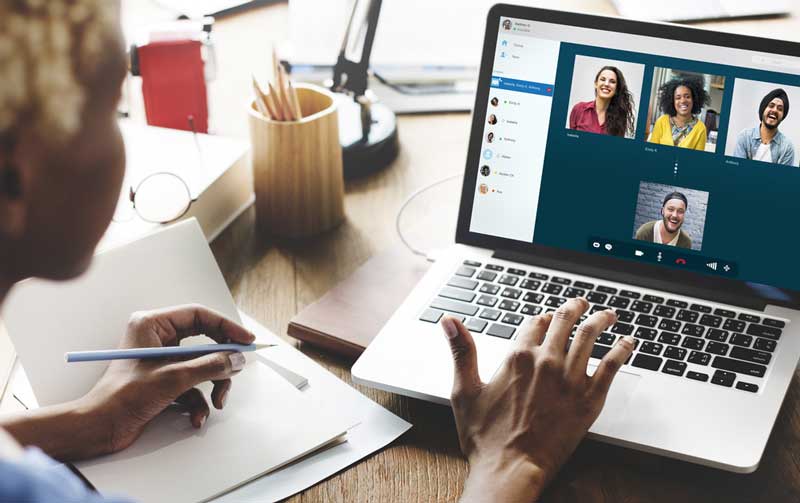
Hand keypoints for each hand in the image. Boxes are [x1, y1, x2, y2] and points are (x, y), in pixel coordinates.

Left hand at [82, 304, 254, 453]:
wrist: (100, 429)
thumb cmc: (123, 397)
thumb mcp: (173, 378)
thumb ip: (210, 366)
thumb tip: (237, 359)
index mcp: (152, 325)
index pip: (198, 315)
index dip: (226, 327)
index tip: (246, 340)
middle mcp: (157, 338)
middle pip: (204, 341)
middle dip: (220, 362)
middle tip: (236, 369)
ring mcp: (161, 360)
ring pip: (202, 365)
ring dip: (213, 385)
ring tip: (216, 402)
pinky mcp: (163, 379)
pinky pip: (193, 384)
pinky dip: (199, 401)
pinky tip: (196, 417)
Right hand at [441, 298, 634, 501]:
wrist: (511, 469)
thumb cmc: (485, 437)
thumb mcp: (464, 390)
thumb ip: (461, 351)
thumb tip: (449, 321)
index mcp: (517, 357)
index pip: (534, 322)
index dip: (541, 317)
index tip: (546, 317)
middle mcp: (546, 362)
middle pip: (565, 322)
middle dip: (574, 308)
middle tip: (581, 304)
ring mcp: (570, 379)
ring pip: (590, 336)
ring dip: (601, 320)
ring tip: (608, 314)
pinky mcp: (589, 399)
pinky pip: (612, 366)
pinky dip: (622, 349)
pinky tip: (629, 342)